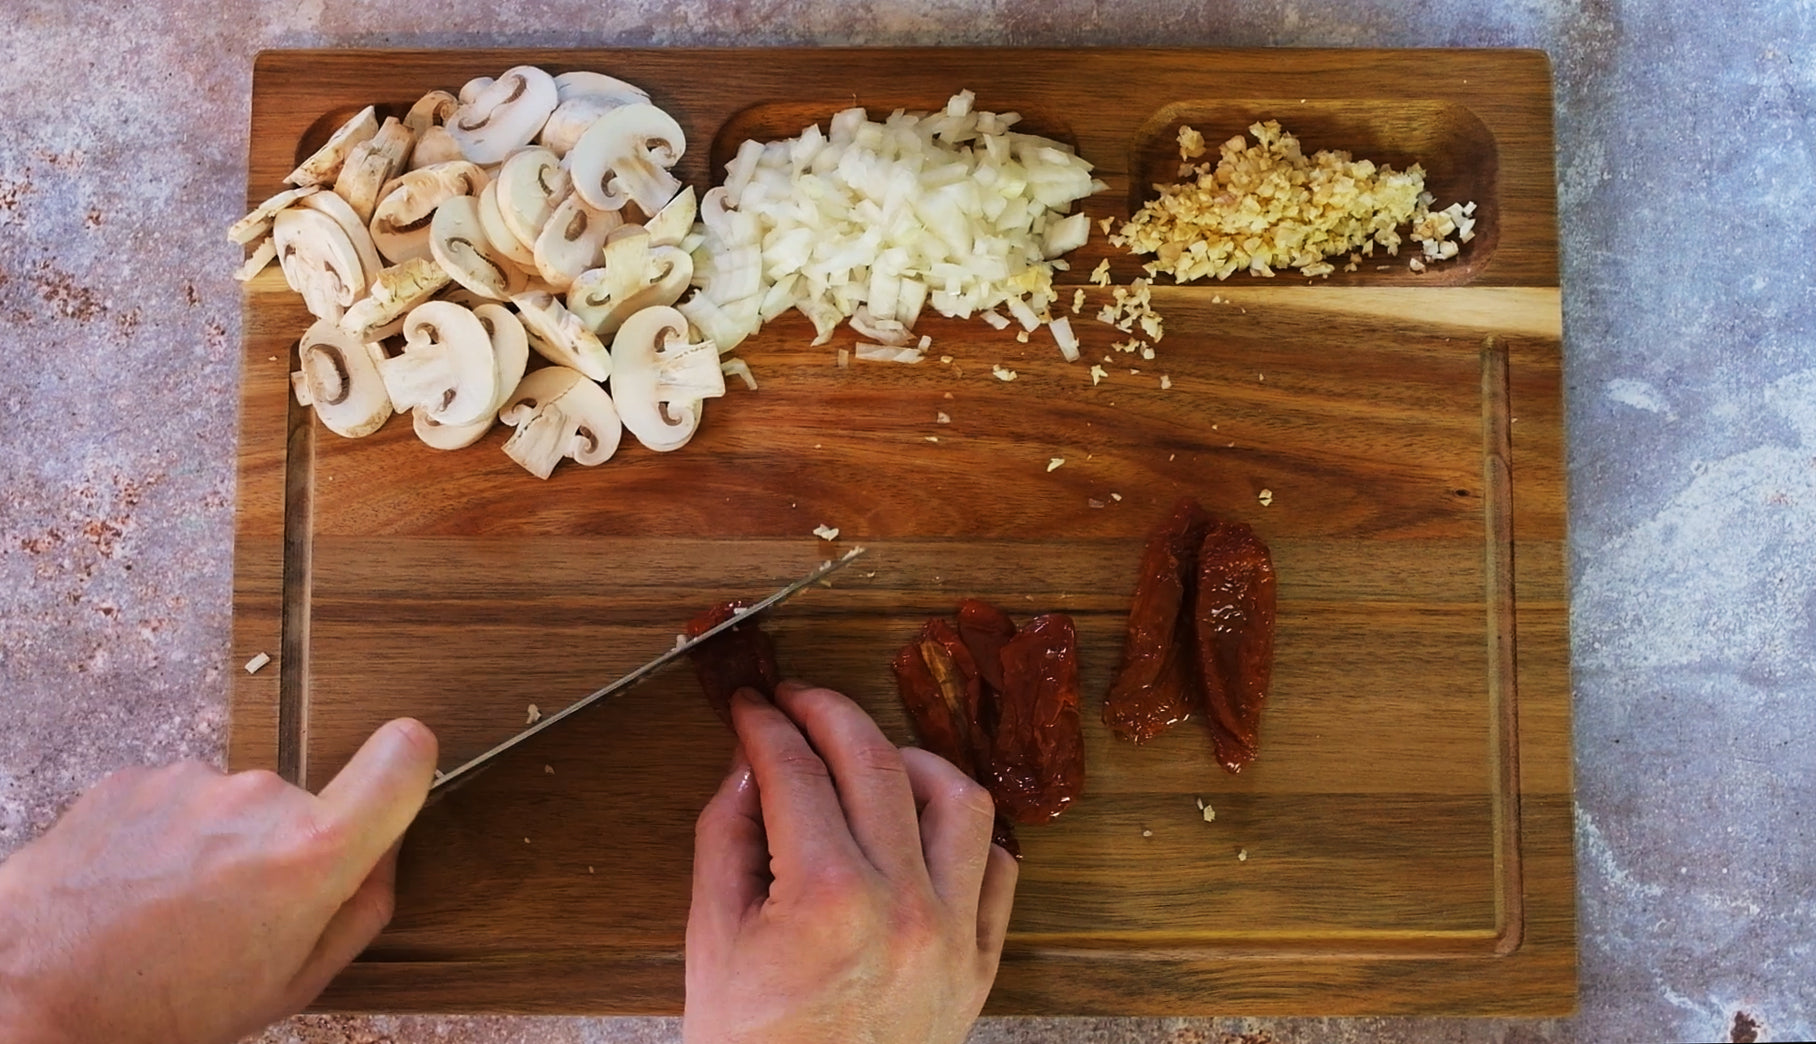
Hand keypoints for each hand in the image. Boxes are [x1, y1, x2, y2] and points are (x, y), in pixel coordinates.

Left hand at [0, 718, 437, 1043]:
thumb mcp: (290, 987)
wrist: (31, 992)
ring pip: (234, 806)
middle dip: (283, 849)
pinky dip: (163, 837)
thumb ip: (360, 913)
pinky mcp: (133, 777)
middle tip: (236, 914)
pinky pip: (176, 800)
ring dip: (216, 845)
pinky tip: (135, 890)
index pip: (401, 760)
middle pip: (304, 805)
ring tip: (171, 911)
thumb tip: (383, 858)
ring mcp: (191, 781)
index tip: (401, 774)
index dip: (410, 763)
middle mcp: (258, 799)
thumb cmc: (162, 1008)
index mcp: (312, 854)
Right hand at [684, 681, 1017, 1043]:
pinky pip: (1000, 871)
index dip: (768, 724)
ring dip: (911, 760)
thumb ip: (727, 836)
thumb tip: (751, 764)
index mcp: (827, 899)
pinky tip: (922, 828)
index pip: (797, 771)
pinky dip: (967, 835)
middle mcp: (904, 906)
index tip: (751, 704)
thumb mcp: (710, 937)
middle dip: (830, 713)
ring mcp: (953, 936)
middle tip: (797, 701)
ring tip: (867, 760)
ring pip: (961, 800)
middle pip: (876, 762)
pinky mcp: (979, 966)